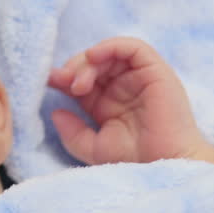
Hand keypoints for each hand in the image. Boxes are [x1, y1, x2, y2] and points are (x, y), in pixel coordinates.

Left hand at [47, 37, 213, 164]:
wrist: (165, 166)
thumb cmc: (135, 160)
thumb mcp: (92, 148)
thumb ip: (72, 132)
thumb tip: (55, 112)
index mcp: (108, 102)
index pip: (82, 79)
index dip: (63, 77)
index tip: (48, 82)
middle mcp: (123, 87)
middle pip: (93, 63)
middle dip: (72, 68)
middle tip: (62, 82)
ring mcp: (139, 78)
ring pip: (109, 53)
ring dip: (87, 62)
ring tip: (78, 84)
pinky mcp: (155, 71)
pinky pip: (132, 47)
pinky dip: (110, 46)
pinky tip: (93, 58)